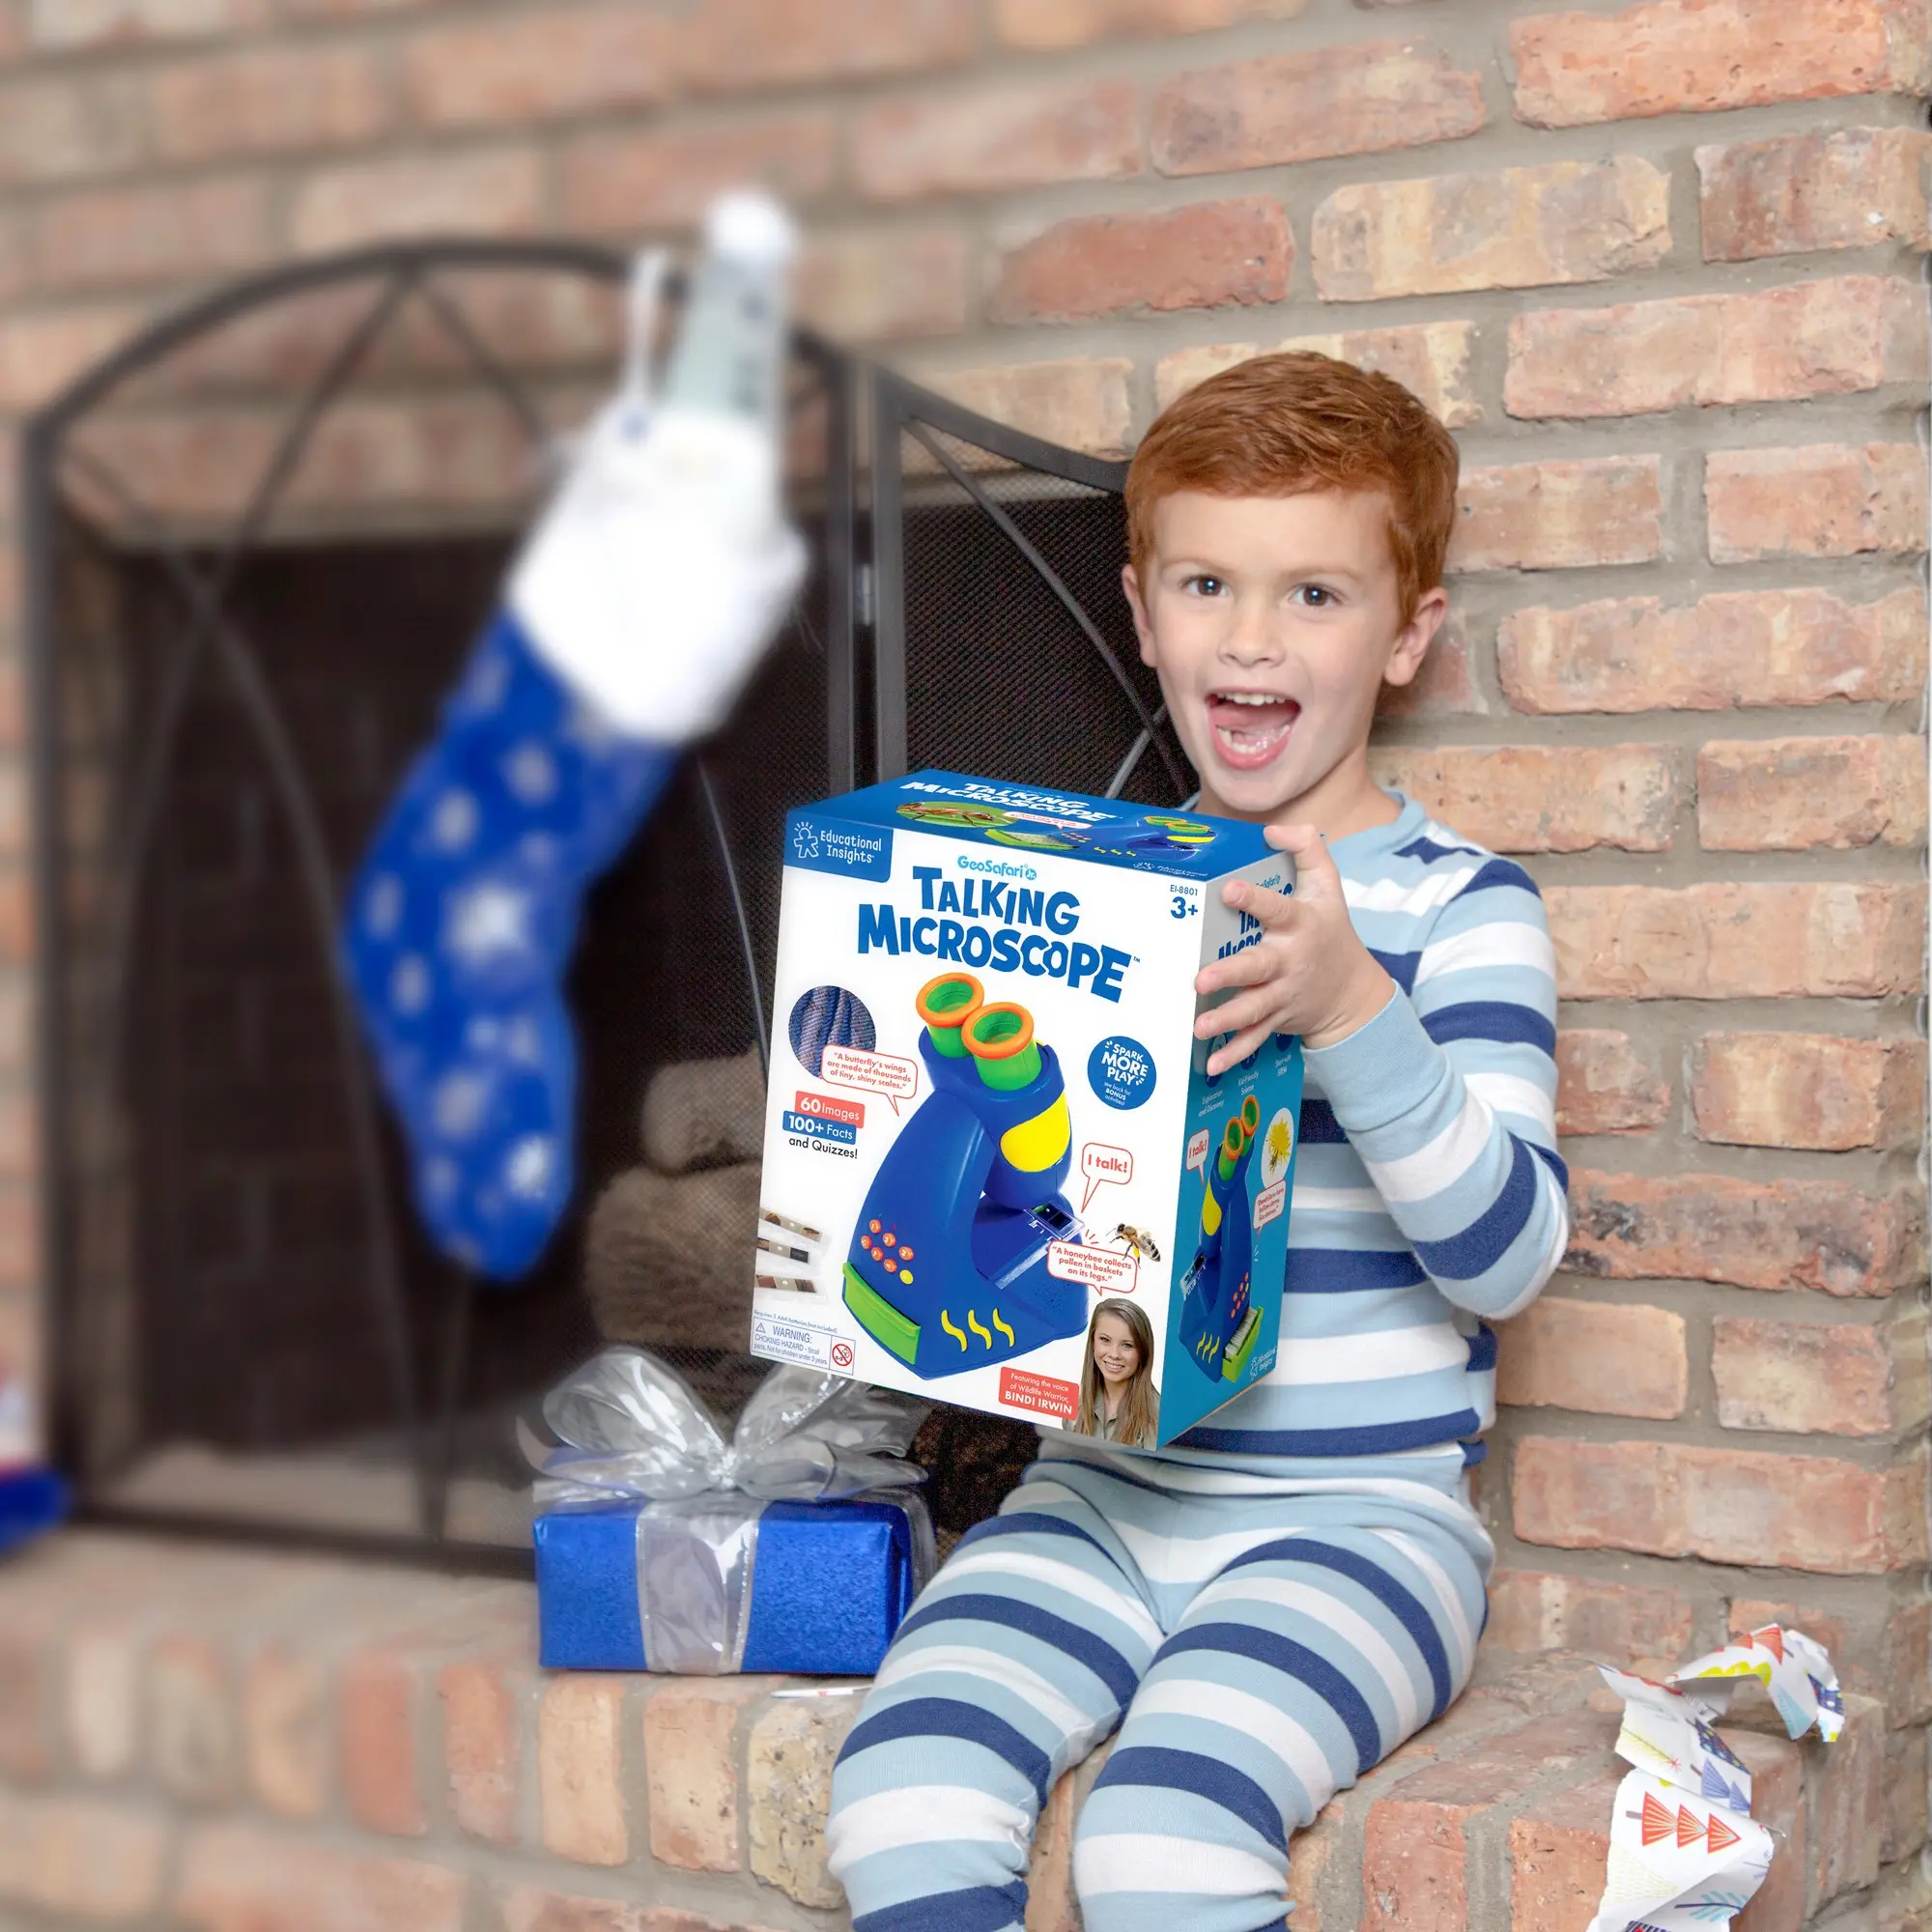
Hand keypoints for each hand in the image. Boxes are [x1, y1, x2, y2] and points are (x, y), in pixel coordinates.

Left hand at [1193, 823, 1393, 1073]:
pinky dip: (1235, 1054)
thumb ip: (1307, 847)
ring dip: (1226, 1020)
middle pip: (1258, 968)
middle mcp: (1289, 961)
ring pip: (1253, 1009)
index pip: (1276, 908)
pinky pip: (1254, 1039)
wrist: (1353, 991)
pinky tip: (1211, 1066)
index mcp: (1299, 924)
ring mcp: (1282, 994)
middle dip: (1231, 974)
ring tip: (1199, 1026)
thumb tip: (1273, 830)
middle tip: (1201, 979)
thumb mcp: (1328, 885)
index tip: (1228, 890)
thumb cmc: (1329, 928)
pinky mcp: (1276, 1019)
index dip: (1253, 898)